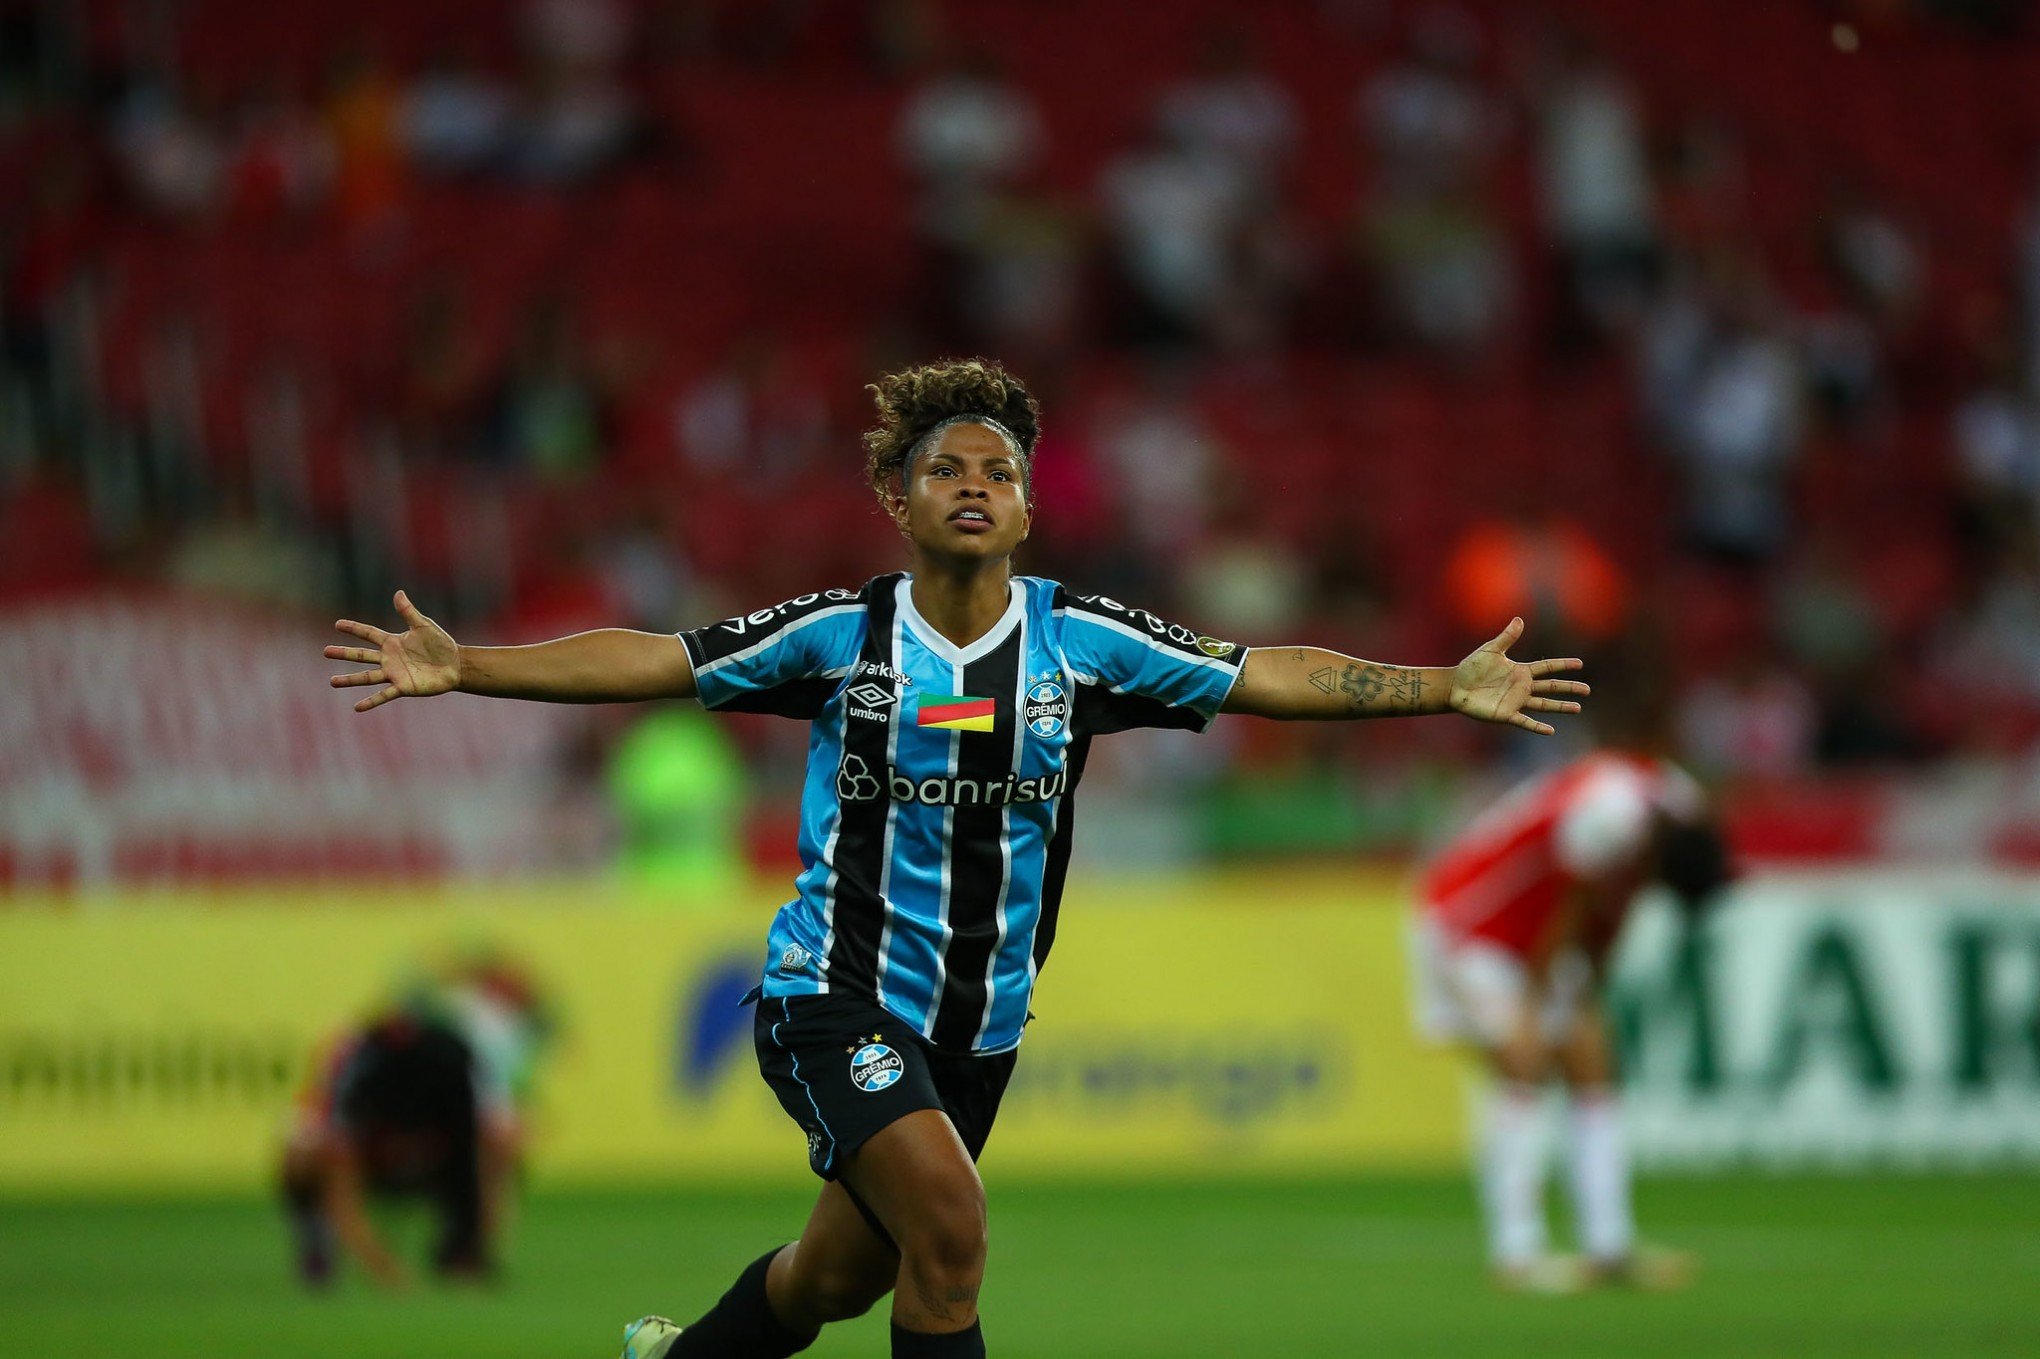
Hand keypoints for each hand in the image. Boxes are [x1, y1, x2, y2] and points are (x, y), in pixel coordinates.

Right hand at [325, 590, 460, 712]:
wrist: (456, 665)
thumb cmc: (441, 644)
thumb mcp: (424, 625)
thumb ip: (409, 612)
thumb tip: (398, 593)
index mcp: (393, 642)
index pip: (369, 633)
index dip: (354, 628)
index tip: (337, 624)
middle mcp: (389, 659)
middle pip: (361, 655)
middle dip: (344, 653)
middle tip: (325, 652)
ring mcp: (394, 674)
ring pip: (367, 677)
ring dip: (350, 679)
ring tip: (332, 682)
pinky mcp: (403, 687)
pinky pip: (384, 695)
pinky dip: (371, 701)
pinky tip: (356, 707)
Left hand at [1449, 617, 1588, 735]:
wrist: (1455, 687)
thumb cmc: (1471, 668)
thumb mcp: (1490, 650)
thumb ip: (1507, 637)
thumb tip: (1519, 619)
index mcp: (1520, 671)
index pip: (1547, 667)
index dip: (1562, 665)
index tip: (1580, 663)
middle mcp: (1522, 687)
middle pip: (1551, 687)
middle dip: (1569, 688)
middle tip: (1587, 690)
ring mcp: (1516, 701)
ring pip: (1544, 704)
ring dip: (1560, 707)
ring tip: (1577, 708)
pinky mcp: (1506, 714)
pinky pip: (1525, 721)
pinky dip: (1537, 726)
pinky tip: (1551, 730)